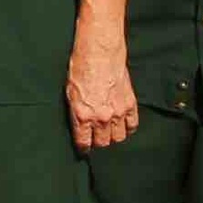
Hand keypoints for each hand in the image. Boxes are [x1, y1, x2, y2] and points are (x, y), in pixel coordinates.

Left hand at [68, 34, 138, 151]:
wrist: (99, 53)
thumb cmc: (80, 68)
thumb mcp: (69, 93)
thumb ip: (76, 113)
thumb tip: (79, 127)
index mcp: (83, 115)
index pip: (84, 142)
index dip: (83, 148)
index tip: (84, 148)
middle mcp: (101, 117)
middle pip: (103, 142)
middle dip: (98, 142)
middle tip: (95, 137)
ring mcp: (118, 112)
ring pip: (118, 137)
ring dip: (113, 136)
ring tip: (108, 131)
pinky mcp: (130, 104)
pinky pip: (132, 125)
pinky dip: (127, 128)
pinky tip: (122, 125)